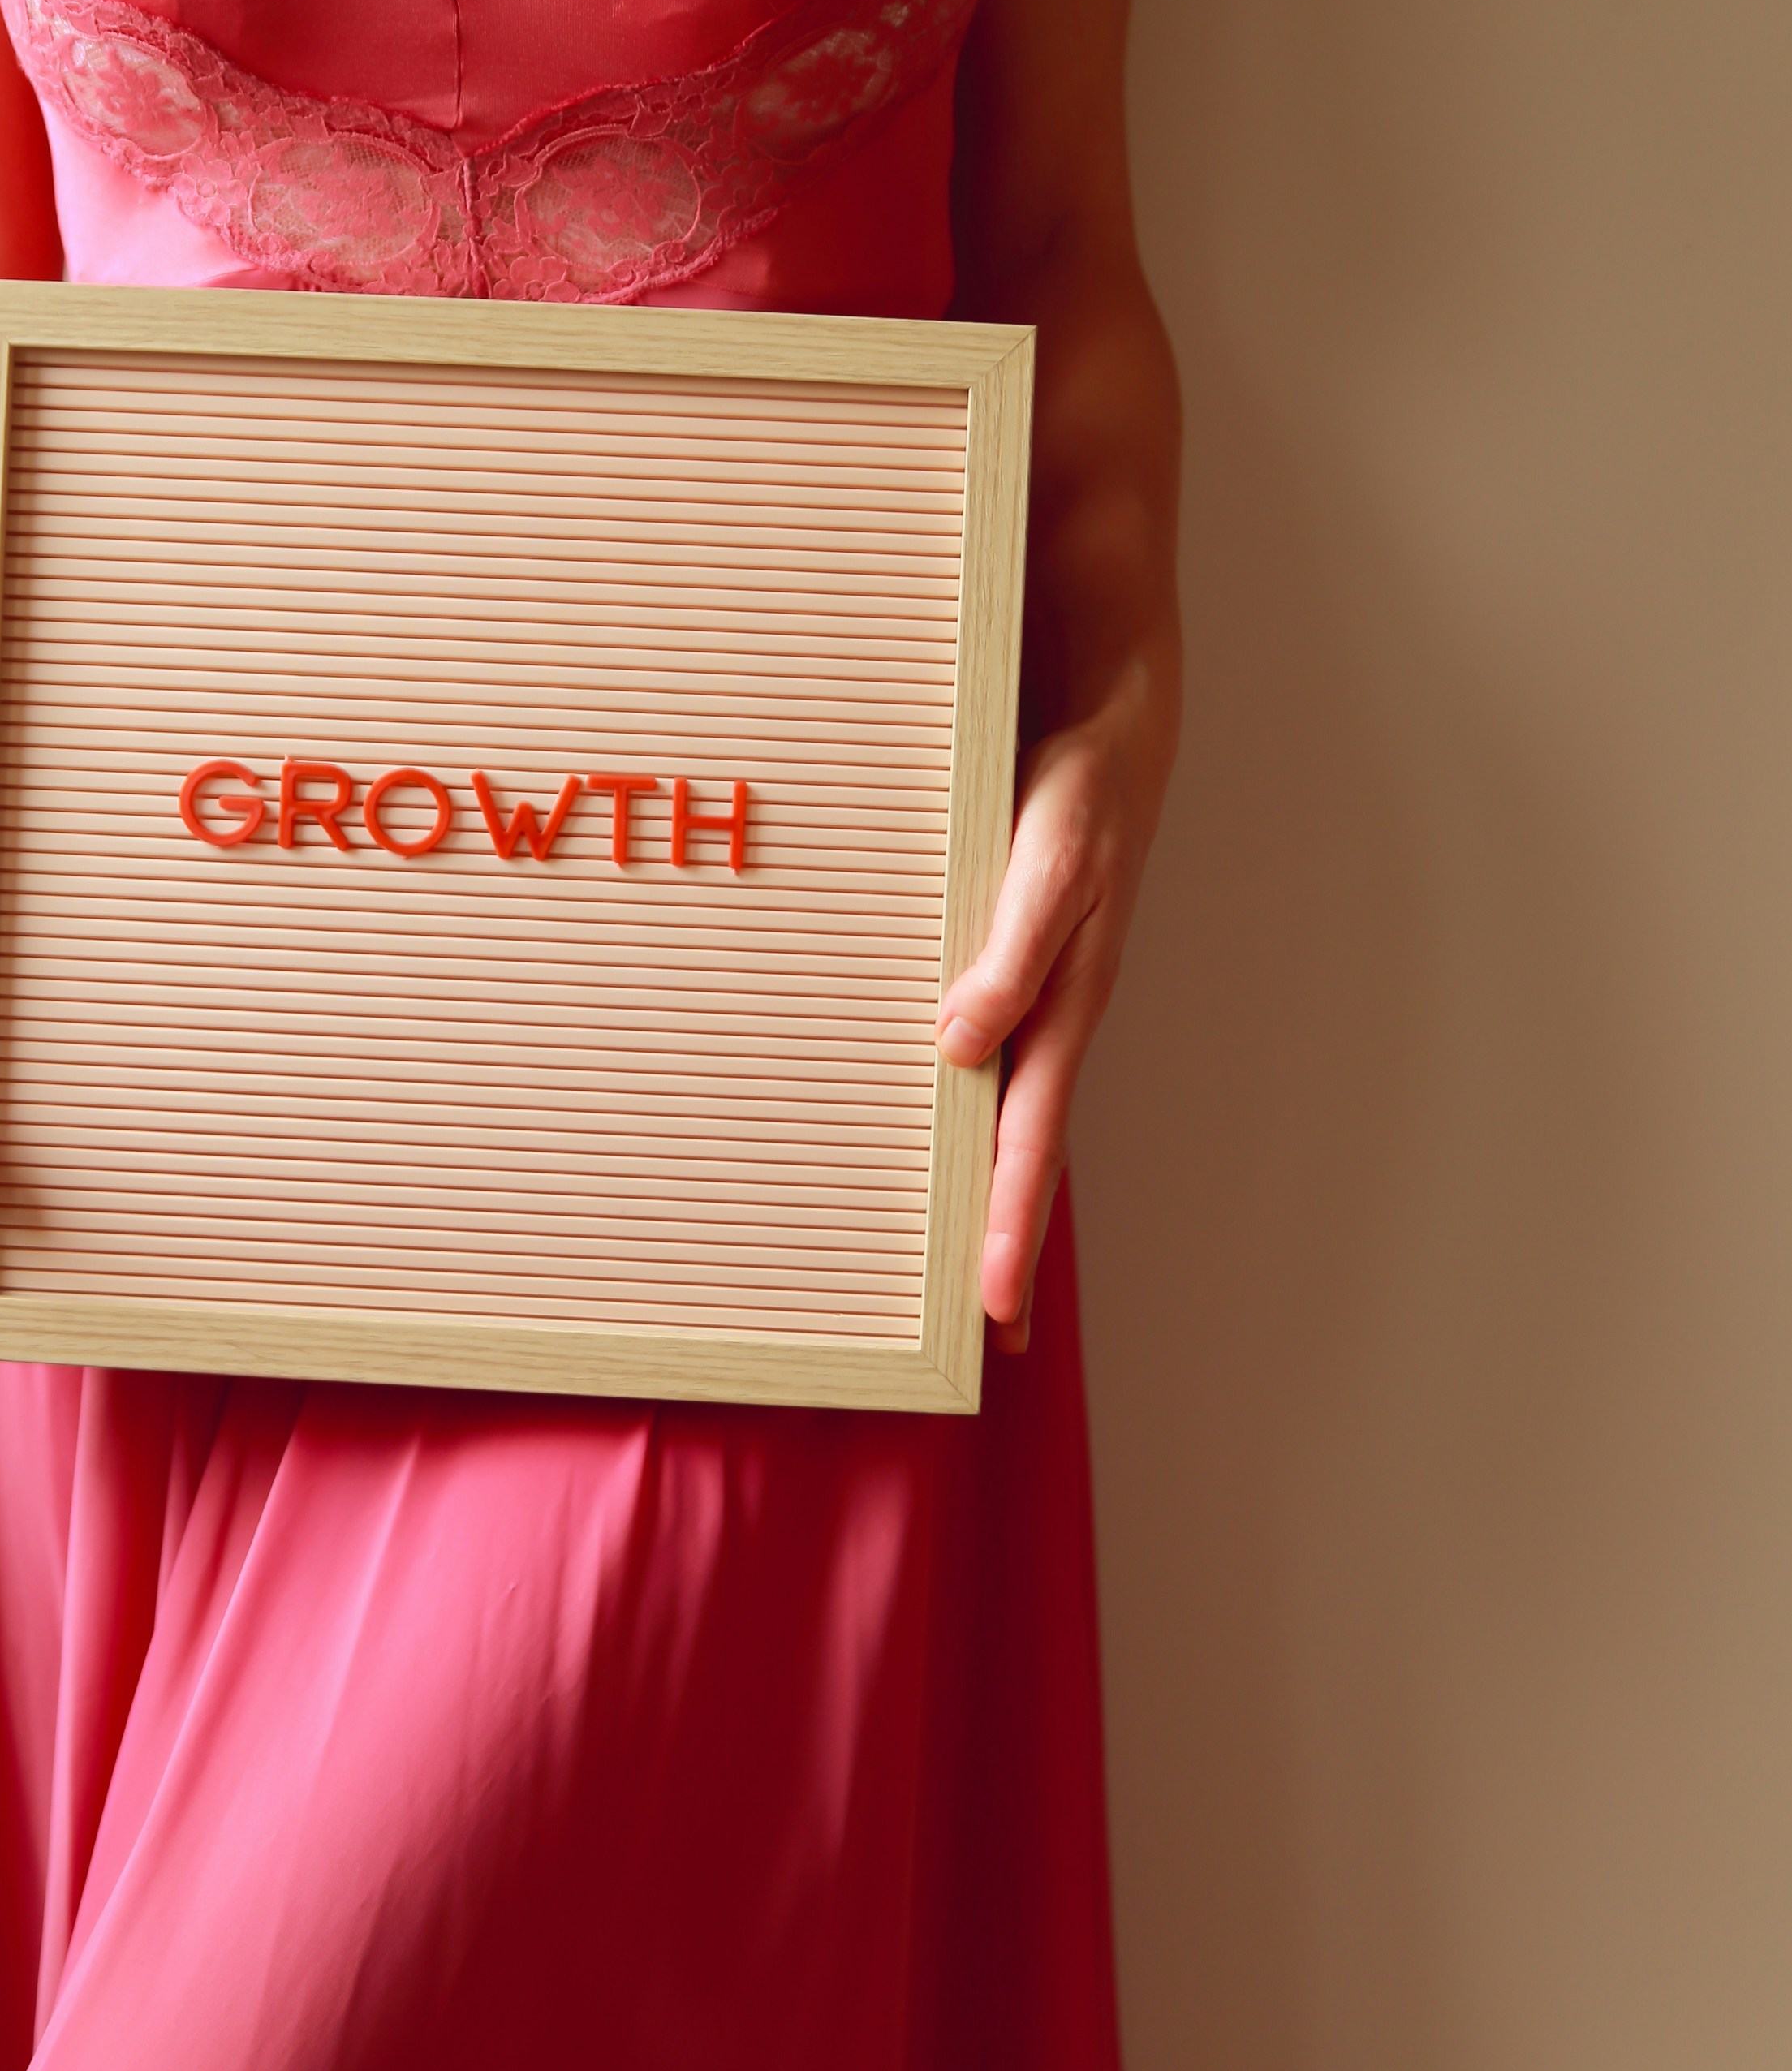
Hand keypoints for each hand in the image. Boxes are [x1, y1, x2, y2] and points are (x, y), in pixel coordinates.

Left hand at [933, 673, 1167, 1350]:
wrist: (1109, 735)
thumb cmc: (1081, 796)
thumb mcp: (1047, 866)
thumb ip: (1008, 952)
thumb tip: (962, 1045)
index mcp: (1065, 1010)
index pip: (1030, 1141)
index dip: (1009, 1223)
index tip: (994, 1307)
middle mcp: (1054, 1021)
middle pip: (1027, 1154)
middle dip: (1012, 1243)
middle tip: (994, 1335)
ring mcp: (1042, 1003)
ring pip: (1016, 1121)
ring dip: (1000, 1195)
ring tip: (983, 1275)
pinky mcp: (1022, 974)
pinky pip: (1000, 1069)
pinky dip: (987, 1124)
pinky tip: (961, 1143)